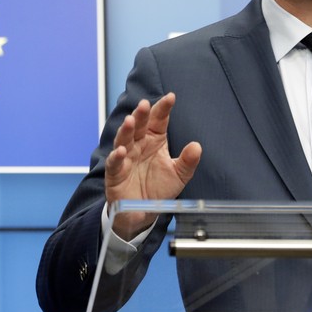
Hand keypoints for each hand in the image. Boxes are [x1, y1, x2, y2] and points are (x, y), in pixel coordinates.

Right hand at [105, 93, 201, 239]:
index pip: (158, 120)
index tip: (171, 97)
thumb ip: (188, 161)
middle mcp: (138, 145)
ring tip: (131, 121)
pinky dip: (116, 157)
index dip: (163, 108)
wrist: (143, 213)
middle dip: (141, 114)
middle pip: (139, 125)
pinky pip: (114, 163)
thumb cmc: (159, 188)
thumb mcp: (179, 175)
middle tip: (145, 104)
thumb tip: (197, 146)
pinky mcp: (115, 173)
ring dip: (126, 130)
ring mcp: (126, 157)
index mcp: (154, 140)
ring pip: (124, 139)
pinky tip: (121, 151)